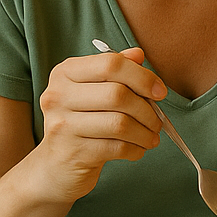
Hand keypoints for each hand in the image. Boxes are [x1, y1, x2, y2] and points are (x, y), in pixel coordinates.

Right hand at [32, 46, 163, 203]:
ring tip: (151, 137)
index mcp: (66, 73)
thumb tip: (138, 54)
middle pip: (118, 94)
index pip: (110, 64)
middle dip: (147, 110)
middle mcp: (58, 95)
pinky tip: (138, 149)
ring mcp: (62, 125)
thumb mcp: (95, 90)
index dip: (142, 76)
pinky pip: (117, 148)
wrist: (56, 162)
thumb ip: (117, 70)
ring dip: (145, 132)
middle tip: (157, 121)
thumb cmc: (84, 120)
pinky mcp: (72, 152)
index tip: (160, 92)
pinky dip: (136, 149)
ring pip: (120, 123)